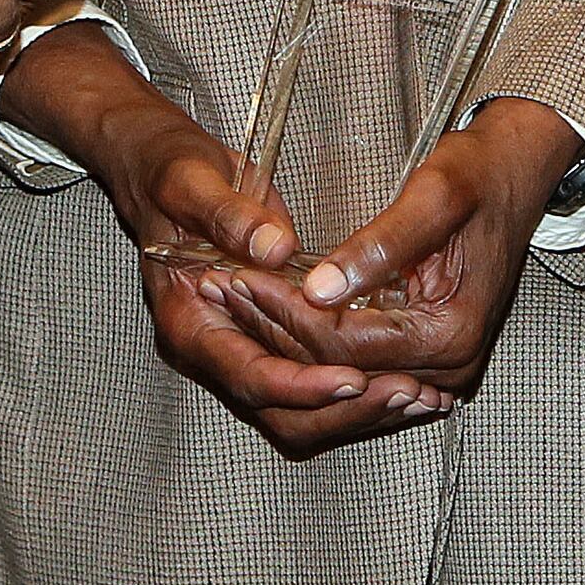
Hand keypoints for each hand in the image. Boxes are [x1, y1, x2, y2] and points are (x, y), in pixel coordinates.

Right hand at [3, 28, 417, 457]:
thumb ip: (229, 216)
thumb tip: (275, 249)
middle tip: (408, 394)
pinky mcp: (270, 339)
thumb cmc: (171, 174)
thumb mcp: (192, 182)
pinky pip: (313, 382)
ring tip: (420, 398)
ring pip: (300, 412)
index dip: (302, 386)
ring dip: (359, 410)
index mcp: (188, 324)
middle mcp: (215, 351)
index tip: (354, 378)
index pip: (249, 377)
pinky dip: (358, 389)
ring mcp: (242, 349)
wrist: (164, 171)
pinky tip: (407, 380)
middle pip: (280, 413)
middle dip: (344, 410)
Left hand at [195, 98, 583, 433]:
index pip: (345, 342)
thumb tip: (320, 290)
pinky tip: (272, 305)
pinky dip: (313, 336)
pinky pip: (357, 359)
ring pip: (341, 369)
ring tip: (232, 295)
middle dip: (274, 327)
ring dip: (286, 335)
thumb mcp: (433, 196)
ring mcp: (439, 369)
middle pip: (337, 365)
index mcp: (452, 335)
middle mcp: (449, 368)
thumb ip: (380, 246)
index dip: (286, 311)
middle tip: (218, 287)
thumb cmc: (479, 173)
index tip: (237, 276)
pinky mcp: (425, 357)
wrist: (517, 170)